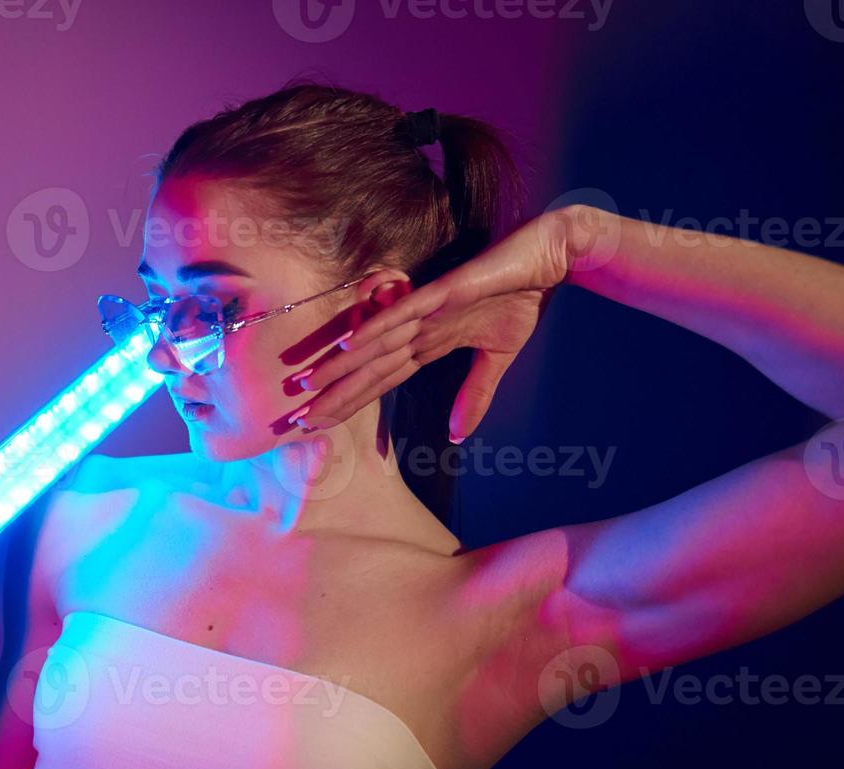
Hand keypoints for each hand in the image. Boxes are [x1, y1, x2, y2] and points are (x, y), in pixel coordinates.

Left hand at [294, 206, 584, 440]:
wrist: (548, 257)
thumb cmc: (520, 299)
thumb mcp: (497, 358)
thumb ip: (474, 395)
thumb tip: (456, 436)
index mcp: (427, 344)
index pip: (379, 380)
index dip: (349, 402)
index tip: (319, 425)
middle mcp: (417, 328)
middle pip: (367, 368)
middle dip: (332, 395)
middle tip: (295, 419)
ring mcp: (427, 309)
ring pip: (375, 343)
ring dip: (341, 364)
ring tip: (307, 385)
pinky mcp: (443, 290)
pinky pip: (404, 312)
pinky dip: (378, 327)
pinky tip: (349, 343)